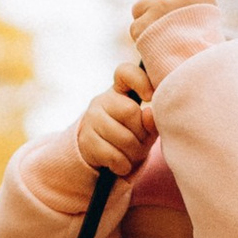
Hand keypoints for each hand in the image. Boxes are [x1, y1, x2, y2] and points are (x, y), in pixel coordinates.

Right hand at [74, 68, 155, 184]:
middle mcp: (102, 100)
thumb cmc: (129, 135)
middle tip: (142, 143)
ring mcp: (91, 119)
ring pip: (123, 137)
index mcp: (119, 91)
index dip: (140, 81)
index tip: (149, 96)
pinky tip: (122, 165)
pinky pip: (112, 155)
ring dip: (134, 153)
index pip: (125, 72)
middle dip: (141, 133)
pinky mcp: (85, 140)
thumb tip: (150, 114)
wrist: (99, 157)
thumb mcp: (144, 127)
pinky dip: (123, 165)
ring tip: (133, 156)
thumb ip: (151, 120)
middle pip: (130, 112)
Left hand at [129, 0, 222, 77]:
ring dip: (145, 21)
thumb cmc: (200, 47)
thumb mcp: (203, 14)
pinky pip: (135, 26)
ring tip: (163, 37)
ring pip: (139, 6)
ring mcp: (163, 10)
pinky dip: (141, 38)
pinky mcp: (147, 26)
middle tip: (165, 22)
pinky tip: (156, 47)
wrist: (197, 75)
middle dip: (152, 1)